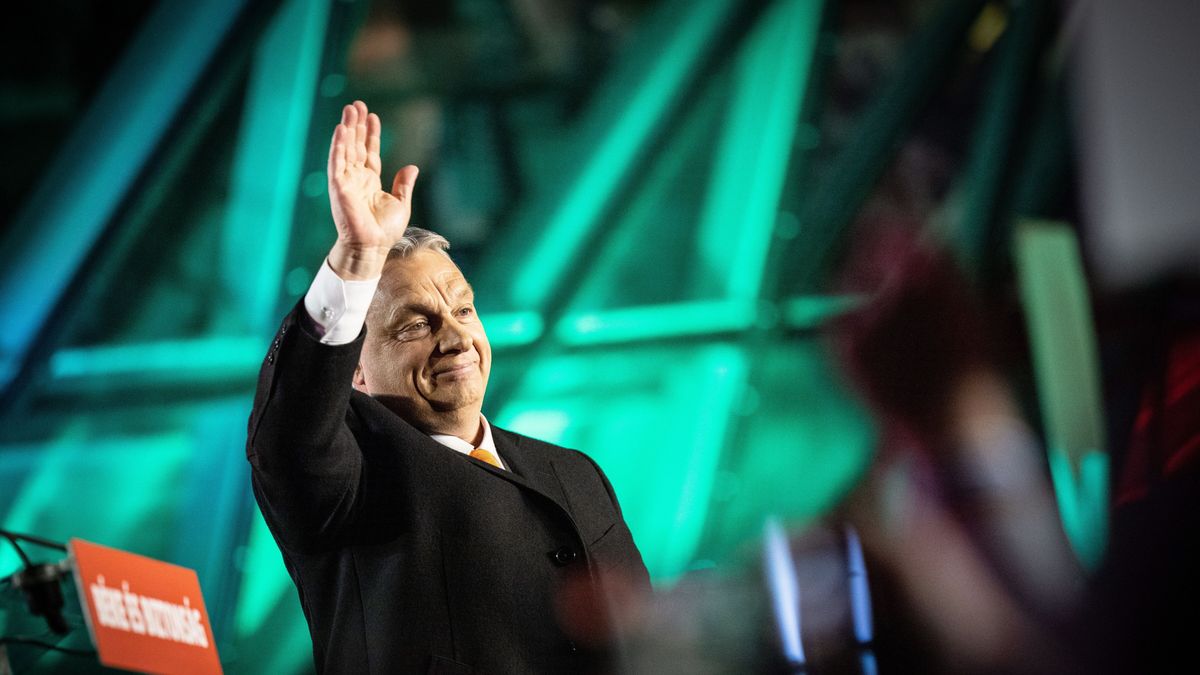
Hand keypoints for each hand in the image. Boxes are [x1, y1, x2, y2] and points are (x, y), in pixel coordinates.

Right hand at [326, 100, 418, 279]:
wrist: (373, 247)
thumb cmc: (384, 230)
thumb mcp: (400, 203)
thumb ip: (403, 184)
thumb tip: (412, 166)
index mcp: (370, 181)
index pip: (369, 152)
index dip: (370, 134)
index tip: (372, 116)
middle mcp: (356, 178)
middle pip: (355, 145)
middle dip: (356, 124)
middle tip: (356, 104)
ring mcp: (346, 181)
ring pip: (345, 148)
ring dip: (347, 128)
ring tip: (350, 108)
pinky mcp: (338, 186)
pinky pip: (337, 162)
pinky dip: (338, 145)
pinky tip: (342, 129)